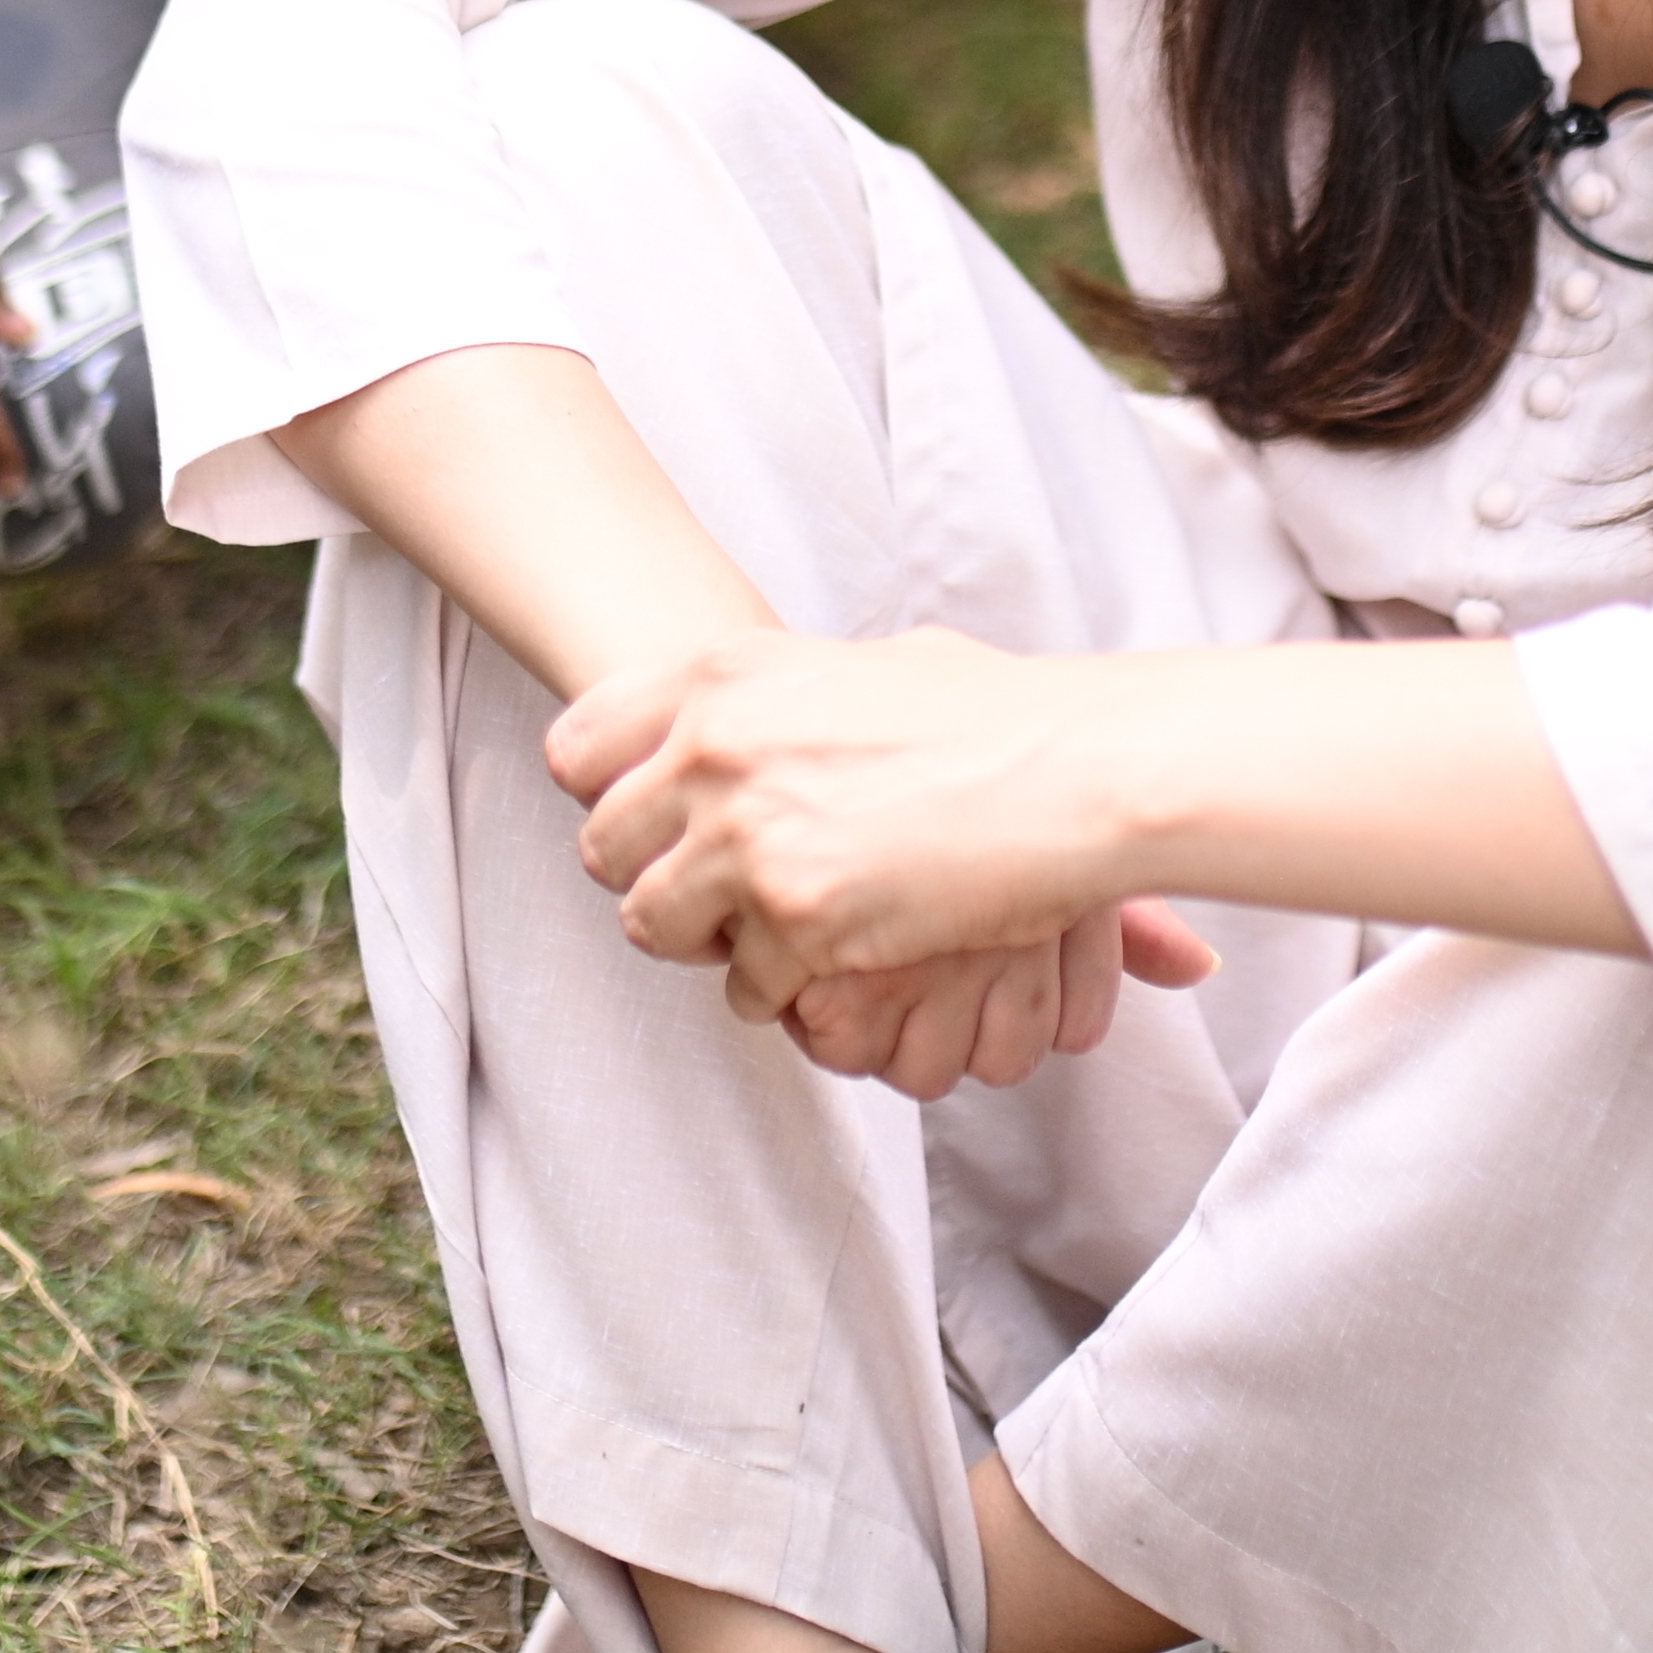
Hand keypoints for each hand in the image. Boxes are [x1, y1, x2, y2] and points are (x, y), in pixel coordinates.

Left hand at [551, 626, 1216, 1084]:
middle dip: (652, 877)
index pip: (578, 746)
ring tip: (772, 933)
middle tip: (711, 891)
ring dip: (707, 941)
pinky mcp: (795, 917)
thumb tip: (740, 710)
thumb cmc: (994, 713)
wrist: (1075, 769)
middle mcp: (715, 748)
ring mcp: (748, 835)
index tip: (648, 818)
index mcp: (723, 675)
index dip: (606, 793)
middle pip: (602, 847)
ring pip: (653, 926)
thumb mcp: (859, 663)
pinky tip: (835, 963)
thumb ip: (778, 690)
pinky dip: (784, 989)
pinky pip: (743, 986)